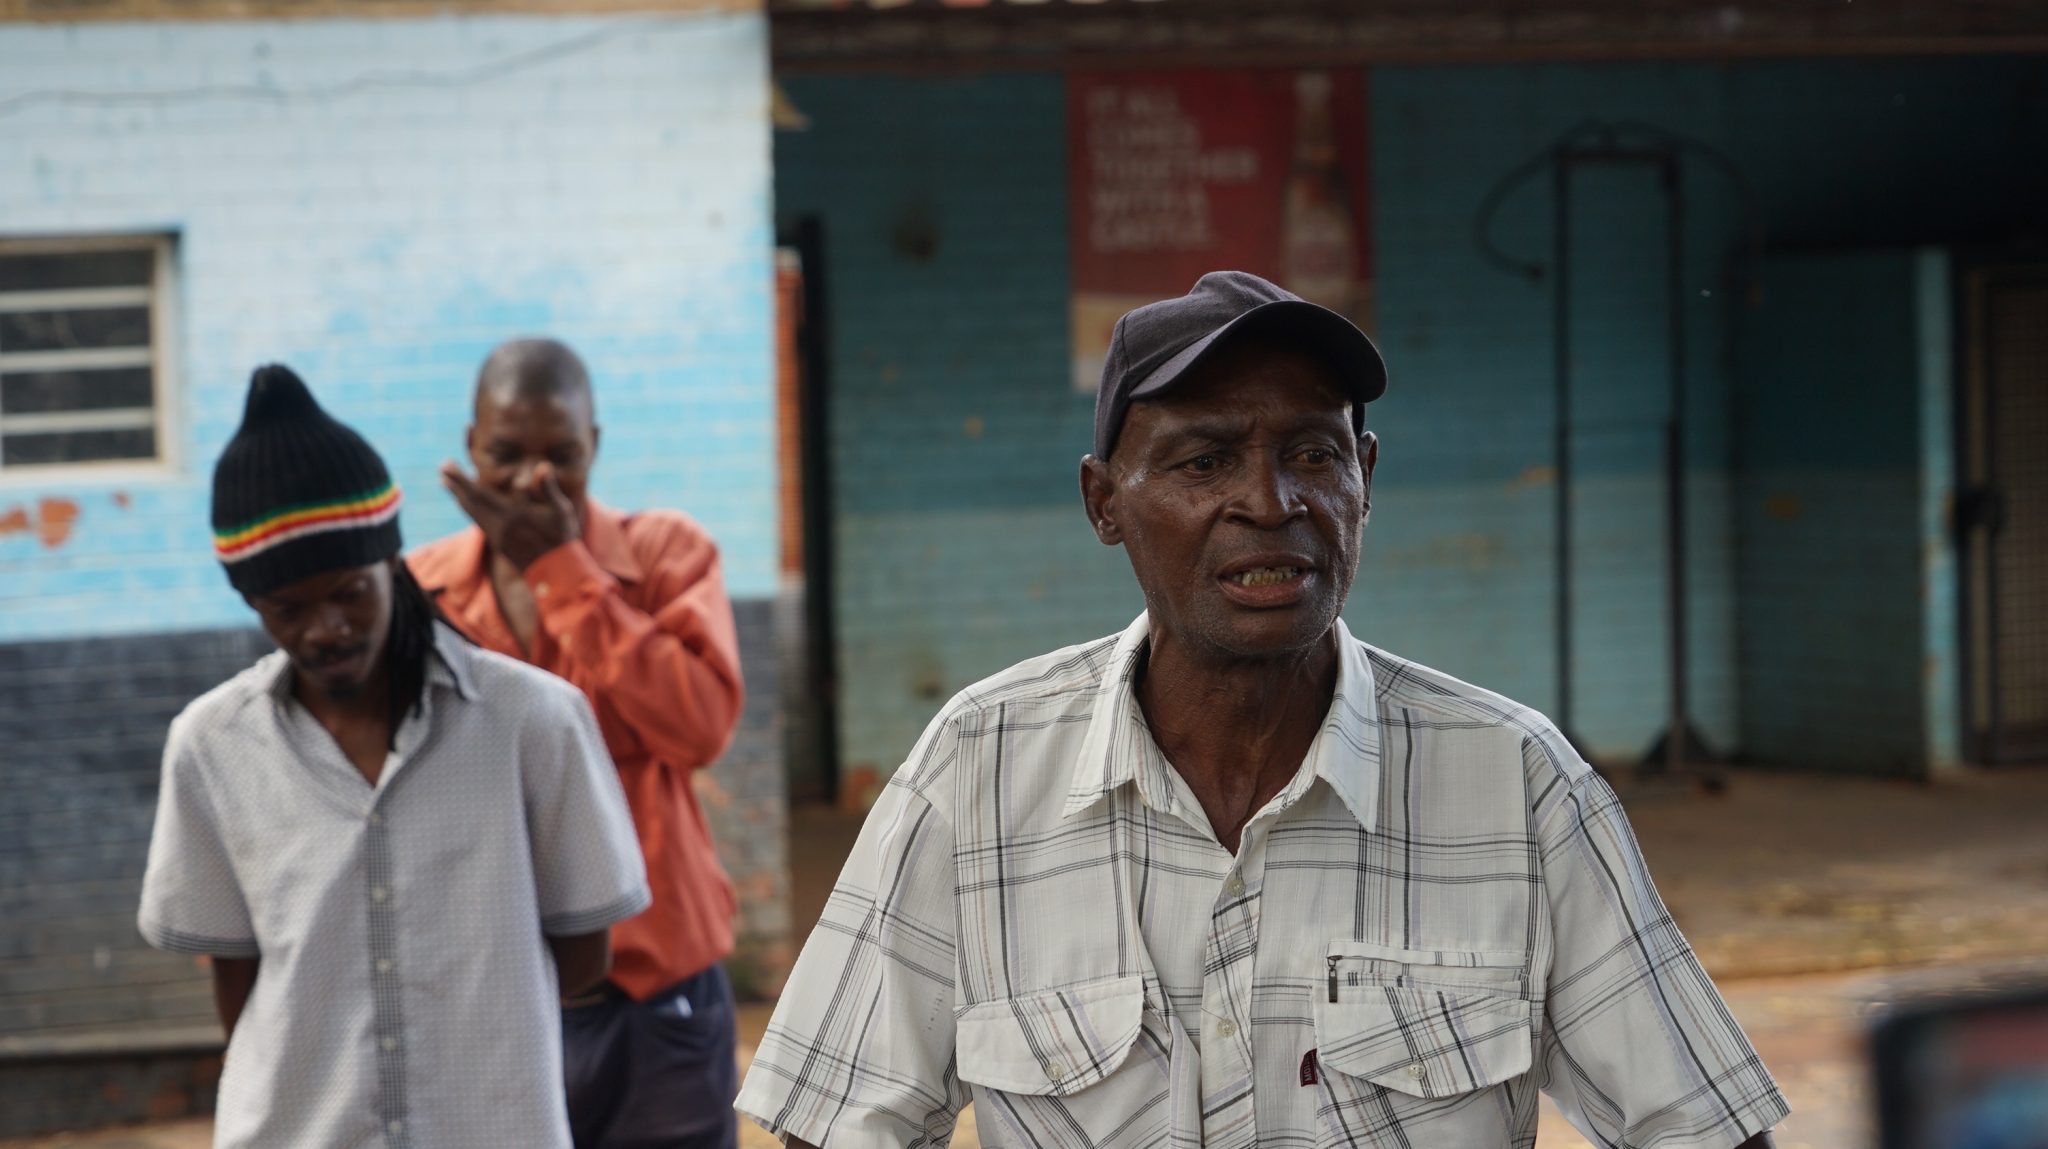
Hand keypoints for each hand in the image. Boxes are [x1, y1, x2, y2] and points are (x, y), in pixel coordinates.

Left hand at [441, 460, 580, 569]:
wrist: (556, 573)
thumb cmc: (562, 539)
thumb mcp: (561, 511)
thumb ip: (548, 488)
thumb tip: (543, 465)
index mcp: (513, 514)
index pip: (480, 493)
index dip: (461, 479)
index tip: (448, 464)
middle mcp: (501, 525)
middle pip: (471, 500)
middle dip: (456, 483)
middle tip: (443, 466)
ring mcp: (498, 536)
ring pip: (472, 512)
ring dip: (458, 495)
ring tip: (446, 482)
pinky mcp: (499, 544)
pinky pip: (478, 522)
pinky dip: (469, 509)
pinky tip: (465, 502)